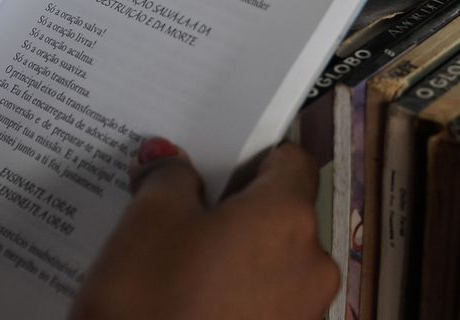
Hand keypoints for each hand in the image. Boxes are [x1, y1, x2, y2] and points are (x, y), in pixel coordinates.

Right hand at [72, 139, 339, 319]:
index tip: (213, 167)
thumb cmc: (150, 304)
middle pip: (281, 219)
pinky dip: (232, 301)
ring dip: (233, 263)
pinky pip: (262, 309)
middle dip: (235, 215)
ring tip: (175, 272)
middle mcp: (312, 266)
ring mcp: (303, 318)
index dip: (253, 157)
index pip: (291, 161)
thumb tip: (173, 164)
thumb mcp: (147, 222)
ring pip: (271, 269)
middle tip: (181, 219)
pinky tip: (186, 309)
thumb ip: (169, 178)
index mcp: (288, 217)